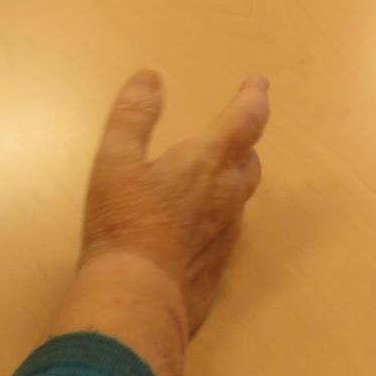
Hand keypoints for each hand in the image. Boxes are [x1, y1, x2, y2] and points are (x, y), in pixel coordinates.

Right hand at [50, 71, 269, 375]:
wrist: (138, 298)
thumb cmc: (125, 222)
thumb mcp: (116, 160)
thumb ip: (134, 115)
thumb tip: (150, 77)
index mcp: (208, 162)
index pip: (244, 120)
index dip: (253, 97)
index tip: (259, 83)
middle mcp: (227, 197)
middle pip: (248, 162)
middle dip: (244, 144)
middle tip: (236, 133)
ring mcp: (226, 237)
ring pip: (239, 200)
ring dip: (232, 181)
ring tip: (216, 177)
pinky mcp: (216, 269)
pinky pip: (225, 234)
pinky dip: (216, 220)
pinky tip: (196, 230)